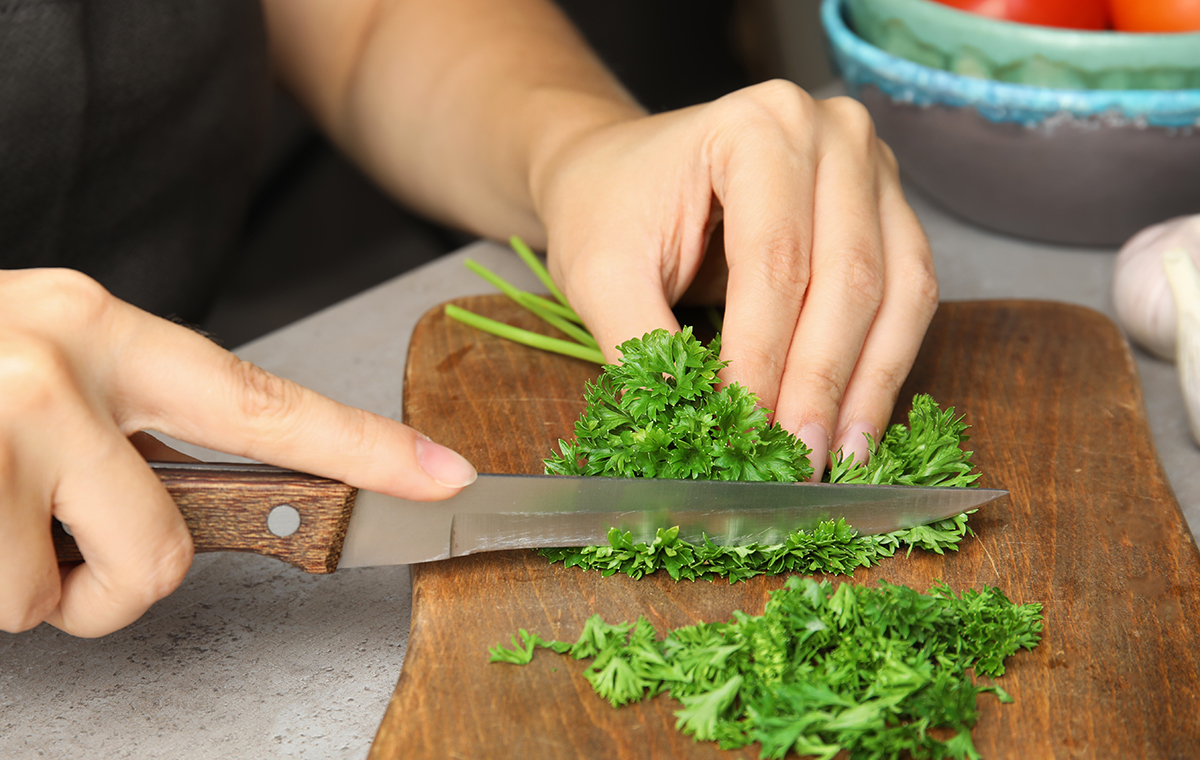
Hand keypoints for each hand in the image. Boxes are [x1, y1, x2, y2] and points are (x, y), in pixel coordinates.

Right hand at [0, 269, 474, 636]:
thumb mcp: (43, 368)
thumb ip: (123, 424)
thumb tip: (175, 501)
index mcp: (104, 331)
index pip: (264, 401)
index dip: (365, 449)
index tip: (447, 476)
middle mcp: (59, 367)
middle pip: (165, 548)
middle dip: (115, 582)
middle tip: (46, 541)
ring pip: (62, 594)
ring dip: (19, 585)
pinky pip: (0, 604)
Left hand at [535, 81, 937, 478]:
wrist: (618, 173)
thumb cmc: (609, 210)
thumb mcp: (600, 273)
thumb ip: (643, 346)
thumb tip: (698, 430)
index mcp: (757, 126)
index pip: (774, 259)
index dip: (765, 357)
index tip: (748, 433)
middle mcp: (834, 133)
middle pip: (848, 276)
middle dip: (820, 382)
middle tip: (796, 460)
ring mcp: (873, 168)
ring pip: (897, 292)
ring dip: (867, 386)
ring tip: (837, 459)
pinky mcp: (888, 212)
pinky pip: (909, 297)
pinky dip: (883, 367)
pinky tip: (855, 425)